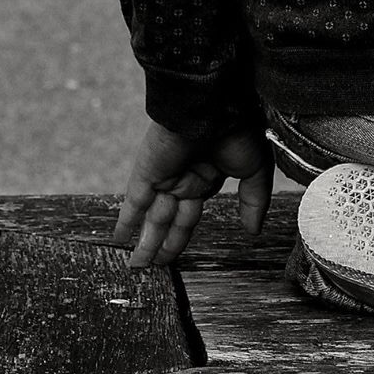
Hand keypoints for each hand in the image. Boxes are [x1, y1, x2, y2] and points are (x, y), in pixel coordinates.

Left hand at [113, 117, 273, 268]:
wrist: (216, 105)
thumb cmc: (239, 130)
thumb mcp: (254, 170)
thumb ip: (253, 201)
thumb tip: (253, 230)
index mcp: (208, 175)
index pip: (192, 212)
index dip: (184, 234)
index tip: (179, 254)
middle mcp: (184, 177)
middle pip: (171, 219)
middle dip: (164, 243)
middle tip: (155, 267)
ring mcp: (165, 175)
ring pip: (153, 216)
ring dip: (146, 242)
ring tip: (139, 266)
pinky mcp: (148, 173)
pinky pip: (134, 202)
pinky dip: (126, 220)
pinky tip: (119, 238)